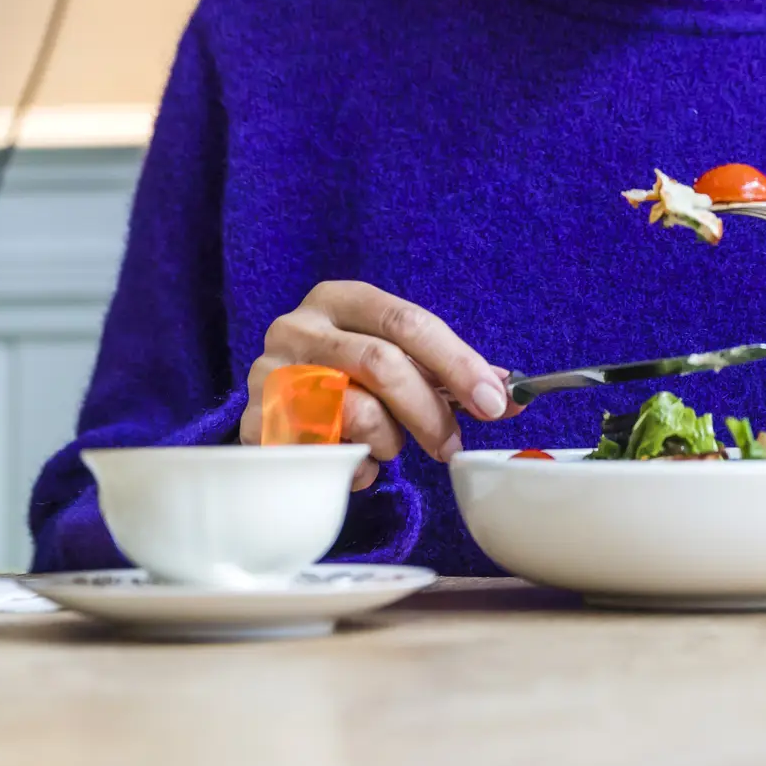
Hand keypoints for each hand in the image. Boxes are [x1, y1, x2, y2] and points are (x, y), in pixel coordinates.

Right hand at [241, 281, 512, 490]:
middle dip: (429, 411)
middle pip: (382, 363)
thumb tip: (511, 393)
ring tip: (388, 445)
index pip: (408, 321)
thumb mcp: (394, 359)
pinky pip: (324, 453)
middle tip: (451, 446)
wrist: (272, 407)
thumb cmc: (345, 377)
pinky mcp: (254, 424)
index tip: (495, 402)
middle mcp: (298, 327)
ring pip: (353, 410)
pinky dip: (355, 466)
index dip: (457, 363)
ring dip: (388, 439)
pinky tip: (357, 462)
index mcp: (339, 299)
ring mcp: (270, 374)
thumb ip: (448, 374)